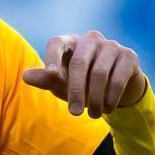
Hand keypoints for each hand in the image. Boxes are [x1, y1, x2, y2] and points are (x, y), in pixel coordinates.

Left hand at [22, 31, 146, 116]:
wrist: (114, 86)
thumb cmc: (81, 82)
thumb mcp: (62, 83)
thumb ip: (46, 79)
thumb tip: (26, 76)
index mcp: (70, 42)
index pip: (56, 43)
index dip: (52, 56)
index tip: (51, 73)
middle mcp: (91, 39)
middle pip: (79, 62)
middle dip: (76, 91)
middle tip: (73, 113)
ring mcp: (111, 45)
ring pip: (100, 73)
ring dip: (95, 99)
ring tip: (93, 115)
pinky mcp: (128, 56)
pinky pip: (118, 78)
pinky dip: (111, 97)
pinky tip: (108, 109)